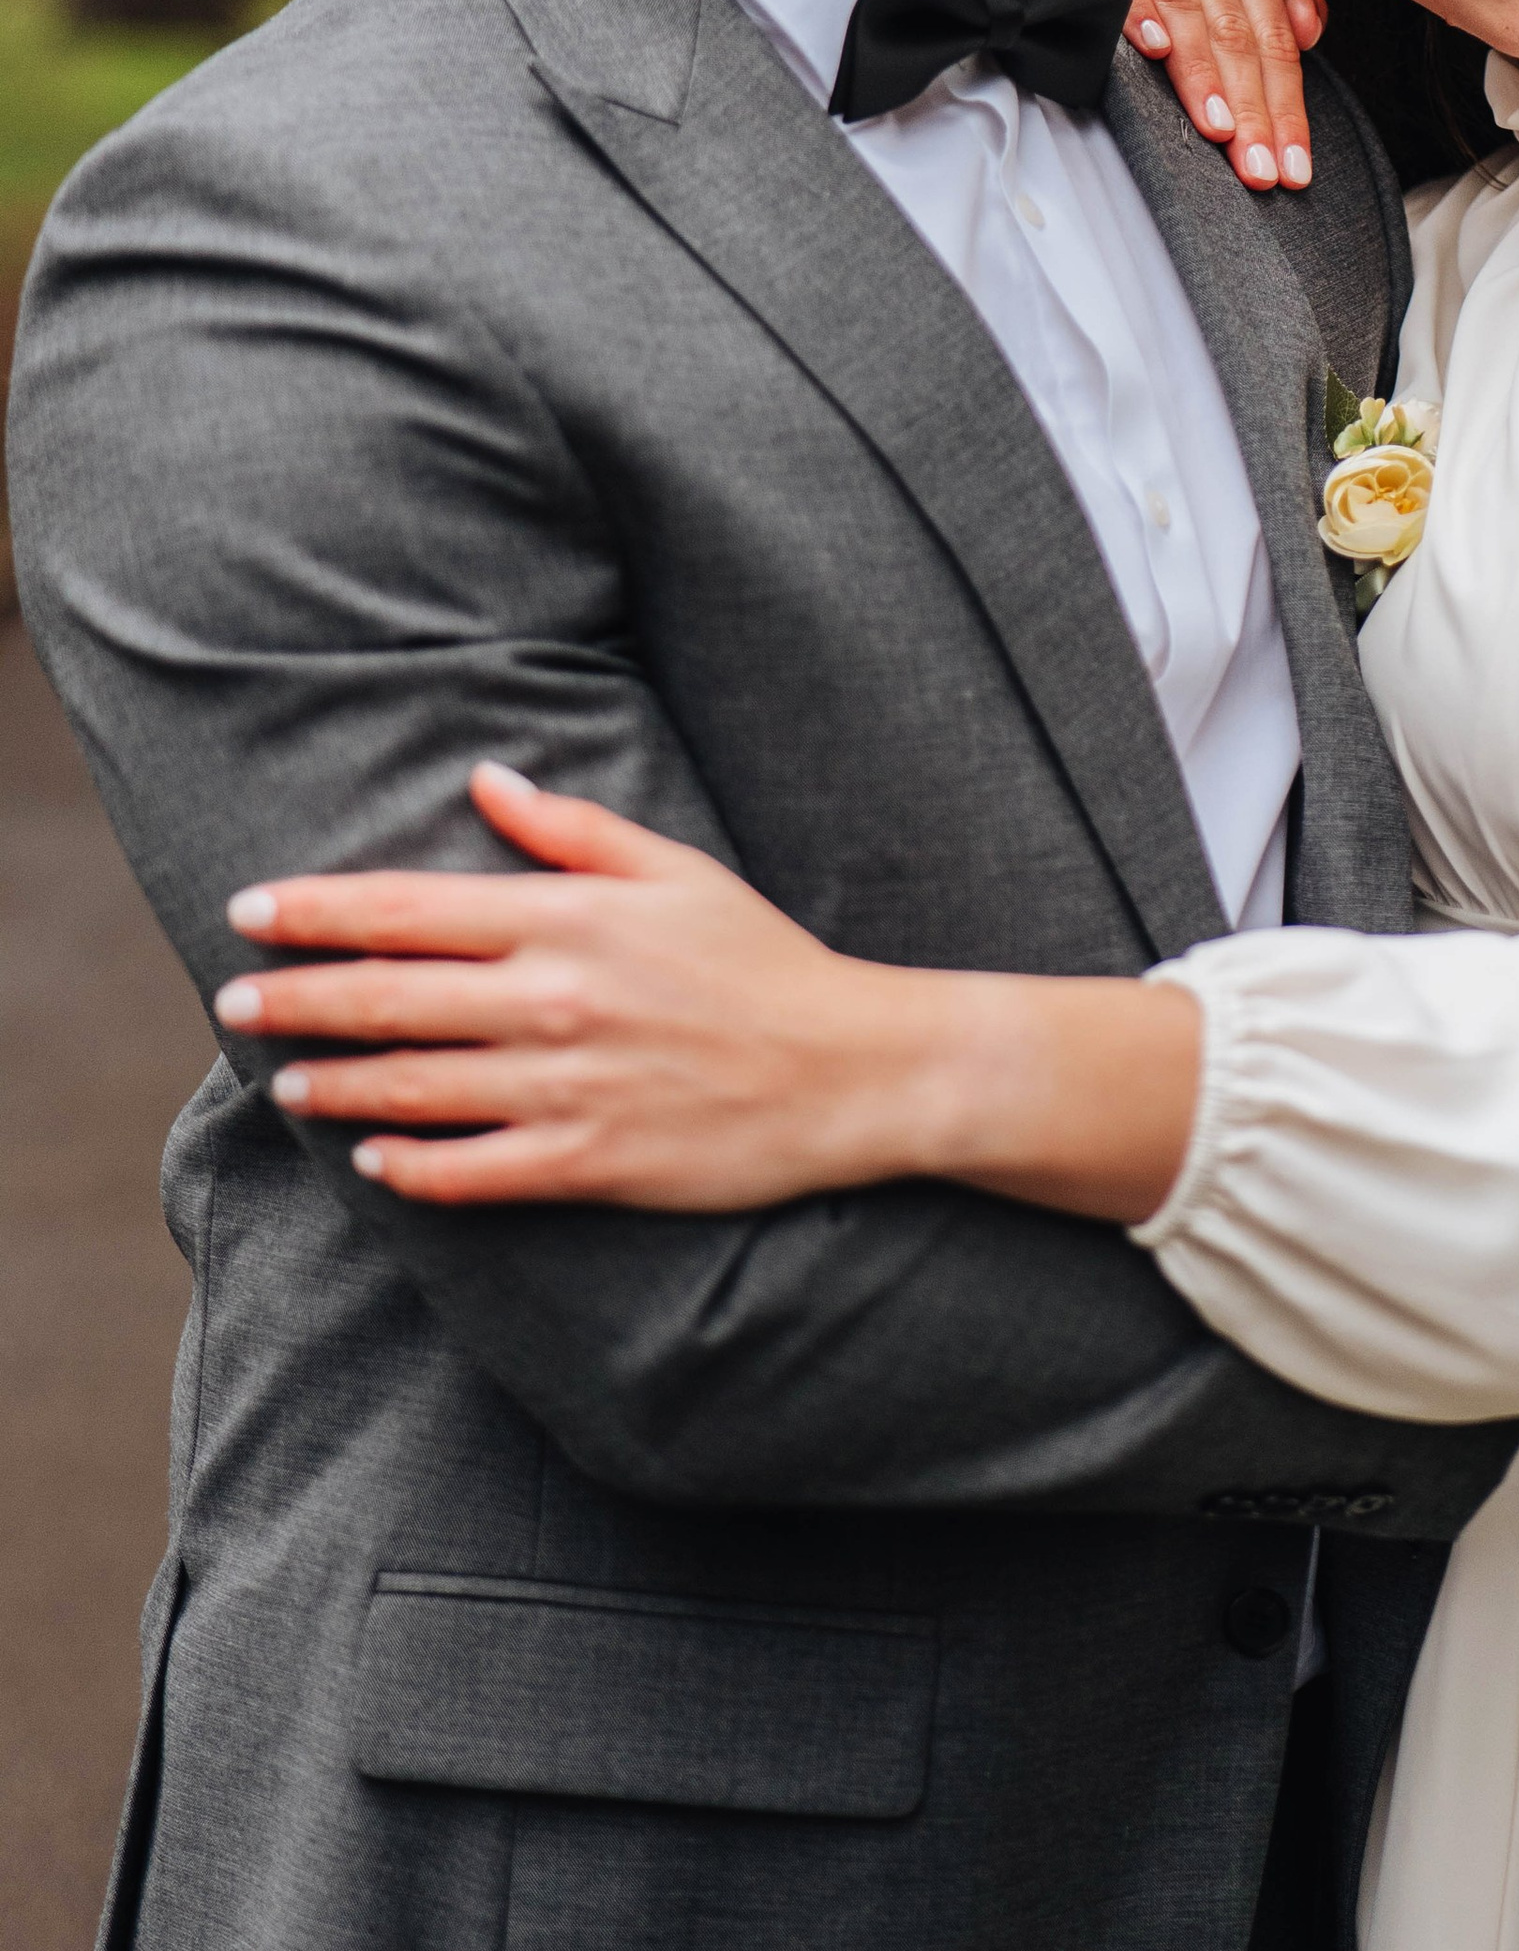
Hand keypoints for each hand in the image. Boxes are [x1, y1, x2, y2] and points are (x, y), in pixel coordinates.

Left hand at [211, 766, 938, 1208]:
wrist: (852, 1070)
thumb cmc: (764, 961)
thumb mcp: (676, 870)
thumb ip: (571, 829)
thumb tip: (486, 780)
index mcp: (568, 919)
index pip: (407, 909)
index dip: (317, 911)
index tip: (252, 911)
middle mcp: (553, 1000)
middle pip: (388, 998)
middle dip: (297, 998)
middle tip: (234, 999)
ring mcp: (567, 1086)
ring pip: (416, 1087)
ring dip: (335, 1084)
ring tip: (285, 1081)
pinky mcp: (590, 1159)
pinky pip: (475, 1169)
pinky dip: (414, 1165)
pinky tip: (375, 1159)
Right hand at [1019, 0, 1325, 191]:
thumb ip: (1259, 5)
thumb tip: (1310, 28)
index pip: (1270, 29)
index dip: (1284, 102)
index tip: (1291, 168)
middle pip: (1231, 21)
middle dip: (1249, 103)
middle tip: (1257, 166)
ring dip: (1200, 68)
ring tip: (1216, 126)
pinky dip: (1132, 1)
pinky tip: (1152, 47)